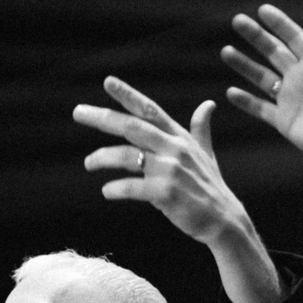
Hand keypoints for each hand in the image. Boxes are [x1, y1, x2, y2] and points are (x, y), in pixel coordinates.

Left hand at [73, 77, 250, 245]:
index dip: (128, 94)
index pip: (150, 110)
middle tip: (77, 112)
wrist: (225, 220)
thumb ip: (201, 129)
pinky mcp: (167, 193)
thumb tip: (208, 105)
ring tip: (88, 163)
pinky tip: (106, 191)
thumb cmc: (211, 187)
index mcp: (180, 138)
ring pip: (127, 157)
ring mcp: (171, 171)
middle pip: (132, 126)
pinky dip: (115, 189)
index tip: (108, 81)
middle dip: (102, 117)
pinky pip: (132, 187)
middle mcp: (175, 149)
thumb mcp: (207, 154)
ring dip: (102, 158)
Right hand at [223, 6, 302, 167]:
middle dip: (255, 37)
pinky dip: (246, 101)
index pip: (293, 38)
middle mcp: (300, 78)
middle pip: (273, 52)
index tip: (262, 10)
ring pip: (261, 77)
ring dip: (244, 65)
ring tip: (226, 51)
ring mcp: (291, 99)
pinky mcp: (284, 121)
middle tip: (238, 21)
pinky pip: (260, 108)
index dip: (279, 24)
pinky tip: (231, 92)